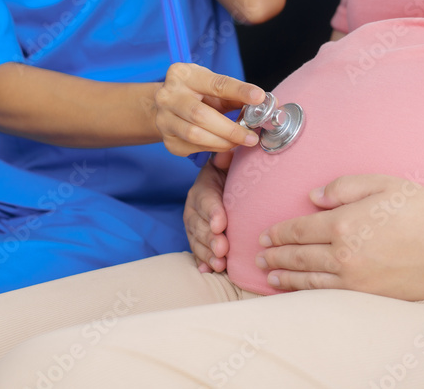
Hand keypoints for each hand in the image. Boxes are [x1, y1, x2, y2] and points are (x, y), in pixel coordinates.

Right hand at [154, 62, 263, 155]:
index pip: (215, 84)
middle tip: (252, 137)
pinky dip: (213, 148)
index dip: (239, 91)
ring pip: (195, 135)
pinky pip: (193, 148)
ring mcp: (164, 119)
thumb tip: (262, 103)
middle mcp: (168, 96)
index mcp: (183, 75)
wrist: (167, 106)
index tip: (259, 98)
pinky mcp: (167, 139)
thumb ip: (234, 93)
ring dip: (223, 142)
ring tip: (240, 142)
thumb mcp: (212, 86)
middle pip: (200, 115)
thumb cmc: (196, 93)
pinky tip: (223, 144)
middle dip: (230, 129)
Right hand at [184, 151, 232, 271]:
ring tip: (219, 264)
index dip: (213, 212)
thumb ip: (226, 160)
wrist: (222, 184)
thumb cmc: (229, 175)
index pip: (206, 200)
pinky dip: (202, 262)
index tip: (221, 224)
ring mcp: (193, 224)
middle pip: (200, 224)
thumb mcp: (227, 164)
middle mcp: (194, 207)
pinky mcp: (196, 238)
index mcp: (203, 188)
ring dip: (208, 253)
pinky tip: (207, 271)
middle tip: (222, 249)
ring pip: (197, 240)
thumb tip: (228, 152)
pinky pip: (196, 251)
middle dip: (211, 238)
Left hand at [255, 174, 423, 300]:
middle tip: (260, 255)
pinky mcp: (366, 296)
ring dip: (285, 275)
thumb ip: (344, 187)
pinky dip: (306, 291)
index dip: (278, 232)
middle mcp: (343, 253)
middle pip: (298, 254)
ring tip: (270, 274)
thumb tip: (313, 197)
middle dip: (275, 254)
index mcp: (344, 222)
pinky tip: (297, 289)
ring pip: (308, 278)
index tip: (265, 234)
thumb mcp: (383, 184)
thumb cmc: (422, 211)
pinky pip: (327, 294)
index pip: (299, 229)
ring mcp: (354, 278)